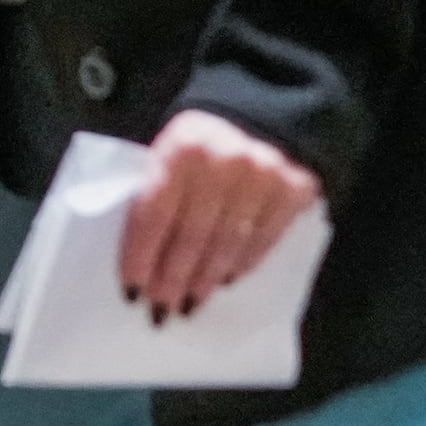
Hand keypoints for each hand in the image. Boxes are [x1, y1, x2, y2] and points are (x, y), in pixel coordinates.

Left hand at [110, 107, 323, 321]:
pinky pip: (263, 239)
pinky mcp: (293, 189)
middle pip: (191, 234)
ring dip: (205, 280)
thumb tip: (140, 262)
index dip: (141, 256)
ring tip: (190, 303)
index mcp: (182, 146)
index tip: (132, 290)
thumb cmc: (201, 148)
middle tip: (160, 308)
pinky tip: (225, 280)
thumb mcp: (171, 154)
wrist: (262, 117)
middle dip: (172, 278)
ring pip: (227, 243)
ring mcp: (263, 174)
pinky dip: (242, 264)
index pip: (154, 212)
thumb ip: (157, 192)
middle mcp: (224, 158)